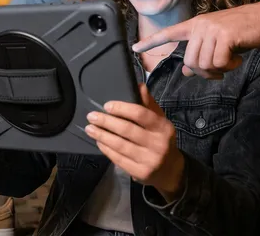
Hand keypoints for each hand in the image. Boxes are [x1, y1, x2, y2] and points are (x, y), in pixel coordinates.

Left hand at [85, 84, 184, 201]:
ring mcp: (149, 160)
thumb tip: (139, 85)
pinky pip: (119, 159)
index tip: (107, 106)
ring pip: (121, 145)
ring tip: (90, 129)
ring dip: (102, 136)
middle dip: (107, 122)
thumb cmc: (160, 139)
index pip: (141, 114)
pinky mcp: (140, 173)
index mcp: (164, 127)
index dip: (122, 109)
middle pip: (128, 130)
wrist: (169, 170)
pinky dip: (106, 149)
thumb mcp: (160, 121)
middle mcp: (158, 144)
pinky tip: (99, 142)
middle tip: (92, 116)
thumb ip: (149, 104)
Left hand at [131, 1, 259, 78]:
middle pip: (190, 61)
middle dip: (204, 73)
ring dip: (218, 70)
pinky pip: (218, 63)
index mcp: (196, 25)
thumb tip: (185, 71)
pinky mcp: (224, 36)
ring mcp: (211, 29)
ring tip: (230, 62)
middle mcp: (200, 25)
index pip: (169, 33)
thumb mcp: (218, 42)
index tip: (134, 48)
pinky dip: (229, 66)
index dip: (151, 42)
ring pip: (203, 64)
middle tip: (219, 71)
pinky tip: (237, 58)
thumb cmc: (242, 31)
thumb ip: (201, 54)